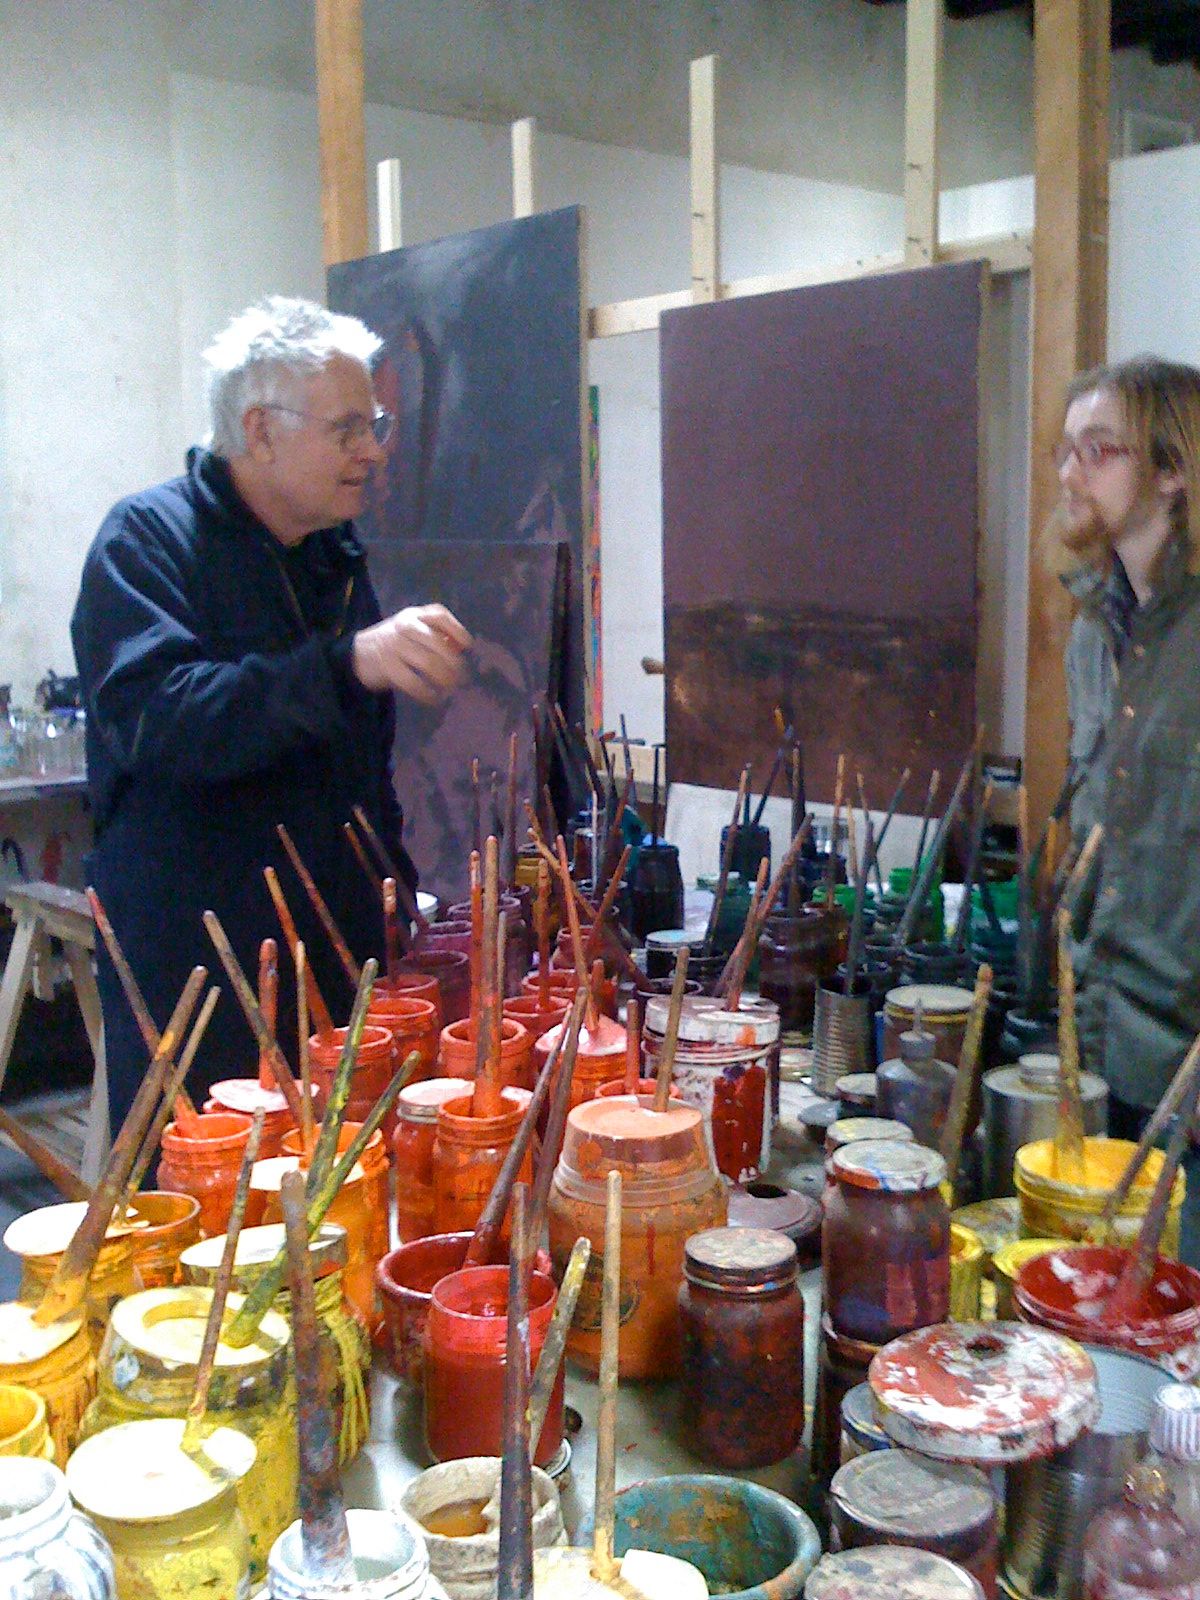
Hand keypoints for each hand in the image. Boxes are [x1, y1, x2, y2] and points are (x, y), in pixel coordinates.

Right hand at [351, 604, 472, 703]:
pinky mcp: (388, 668)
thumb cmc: (395, 642)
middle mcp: (405, 627)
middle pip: (437, 643)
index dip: (457, 630)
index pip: (439, 615)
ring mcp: (395, 646)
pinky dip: (427, 693)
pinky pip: (414, 682)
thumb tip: (461, 649)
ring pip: (428, 663)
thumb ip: (435, 635)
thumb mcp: (413, 630)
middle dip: (454, 663)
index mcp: (413, 615)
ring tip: (450, 689)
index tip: (467, 646)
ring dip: (444, 679)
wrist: (358, 654)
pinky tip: (434, 699)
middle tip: (461, 677)